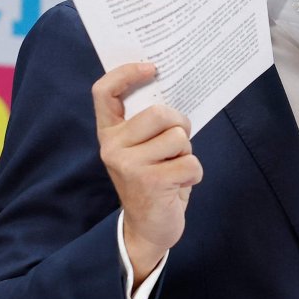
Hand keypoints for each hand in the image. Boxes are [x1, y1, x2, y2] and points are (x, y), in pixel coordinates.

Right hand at [93, 62, 202, 279]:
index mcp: (110, 133)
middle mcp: (112, 147)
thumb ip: (150, 124)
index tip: (152, 68)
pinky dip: (194, 174)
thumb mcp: (143, 149)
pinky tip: (179, 186)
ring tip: (174, 169)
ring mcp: (128, 165)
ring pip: (179, 137)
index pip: (104, 92)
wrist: (148, 229)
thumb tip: (175, 90)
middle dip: (180, 125)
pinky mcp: (150, 182)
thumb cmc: (153, 181)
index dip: (126, 73)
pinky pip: (191, 163)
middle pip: (159, 112)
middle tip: (177, 144)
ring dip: (187, 153)